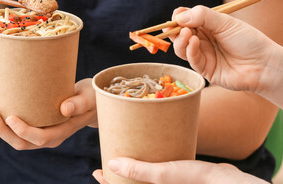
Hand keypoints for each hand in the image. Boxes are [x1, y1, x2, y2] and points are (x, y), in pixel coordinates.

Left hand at [0, 78, 96, 149]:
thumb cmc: (90, 98)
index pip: (39, 138)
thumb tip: (65, 108)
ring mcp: (35, 132)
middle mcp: (45, 137)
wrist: (88, 100)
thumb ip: (79, 103)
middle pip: (19, 141)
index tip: (10, 117)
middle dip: (0, 129)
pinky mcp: (28, 123)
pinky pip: (9, 127)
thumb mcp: (89, 97)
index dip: (23, 131)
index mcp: (59, 133)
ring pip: (10, 137)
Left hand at [92, 157, 267, 183]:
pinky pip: (158, 172)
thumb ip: (140, 171)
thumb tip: (112, 164)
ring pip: (144, 178)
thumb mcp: (165, 175)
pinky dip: (149, 164)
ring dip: (133, 168)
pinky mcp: (178, 177)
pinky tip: (147, 150)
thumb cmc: (198, 180)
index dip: (108, 183)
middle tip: (108, 159)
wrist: (232, 181)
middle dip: (119, 174)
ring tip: (124, 151)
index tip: (97, 172)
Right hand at [169, 5, 281, 94]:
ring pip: (181, 48)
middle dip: (175, 30)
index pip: (187, 20)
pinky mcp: (204, 69)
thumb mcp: (225, 22)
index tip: (176, 15)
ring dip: (180, 40)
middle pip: (180, 34)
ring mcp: (203, 55)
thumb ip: (202, 16)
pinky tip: (194, 42)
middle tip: (176, 26)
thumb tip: (179, 16)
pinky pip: (191, 60)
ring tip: (186, 33)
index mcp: (208, 26)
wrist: (263, 64)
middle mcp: (203, 40)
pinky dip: (190, 50)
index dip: (179, 17)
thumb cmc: (249, 41)